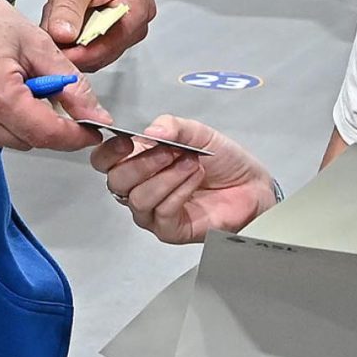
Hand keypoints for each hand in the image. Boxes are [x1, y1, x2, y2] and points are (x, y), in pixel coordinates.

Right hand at [0, 0, 106, 150]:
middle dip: (39, 120)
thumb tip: (96, 115)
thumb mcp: (33, 39)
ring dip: (10, 121)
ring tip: (0, 82)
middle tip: (35, 86)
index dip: (73, 135)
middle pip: (24, 140)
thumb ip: (69, 81)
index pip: (46, 134)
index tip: (88, 130)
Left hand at [41, 0, 153, 70]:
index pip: (110, 45)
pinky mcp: (102, 26)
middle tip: (47, 28)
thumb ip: (69, 7)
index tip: (54, 50)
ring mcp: (118, 26)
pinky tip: (58, 13)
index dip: (80, 52)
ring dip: (65, 38)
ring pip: (87, 50)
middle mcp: (132, 22)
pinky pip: (80, 41)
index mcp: (137, 8)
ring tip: (54, 12)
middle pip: (99, 53)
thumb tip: (63, 36)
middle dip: (70, 45)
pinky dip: (65, 32)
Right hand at [92, 118, 275, 243]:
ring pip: (138, 198)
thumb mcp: (198, 133)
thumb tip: (150, 131)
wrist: (252, 184)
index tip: (128, 141)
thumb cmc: (224, 161)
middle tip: (171, 151)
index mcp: (138, 161)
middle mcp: (140, 188)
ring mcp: (153, 211)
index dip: (109, 152)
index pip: (104, 161)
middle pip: (116, 181)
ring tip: (190, 164)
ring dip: (166, 177)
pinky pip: (162, 213)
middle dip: (143, 163)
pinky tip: (194, 178)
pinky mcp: (170, 230)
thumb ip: (173, 126)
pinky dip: (178, 192)